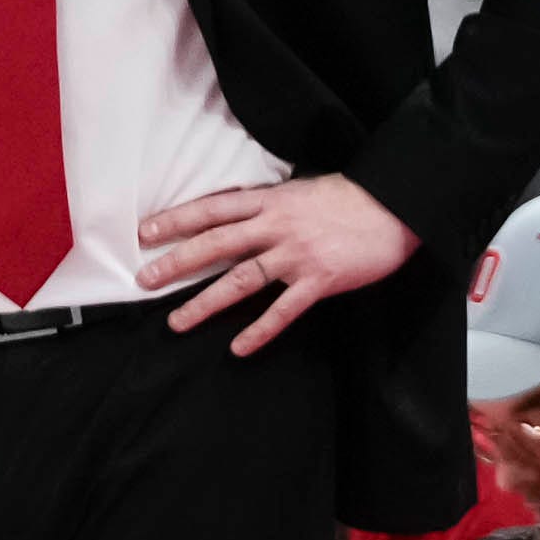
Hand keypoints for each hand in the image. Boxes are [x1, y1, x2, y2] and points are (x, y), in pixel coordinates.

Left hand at [139, 175, 415, 354]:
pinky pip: (283, 311)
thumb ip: (267, 205)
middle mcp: (277, 227)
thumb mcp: (300, 191)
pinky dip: (260, 331)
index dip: (177, 220)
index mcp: (271, 202)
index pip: (213, 209)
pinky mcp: (319, 281)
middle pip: (217, 245)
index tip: (145, 233)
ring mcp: (297, 255)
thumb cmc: (348, 198)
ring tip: (177, 323)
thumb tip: (235, 214)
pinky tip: (238, 348)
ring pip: (241, 280)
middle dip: (177, 263)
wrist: (395, 208)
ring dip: (205, 303)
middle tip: (145, 281)